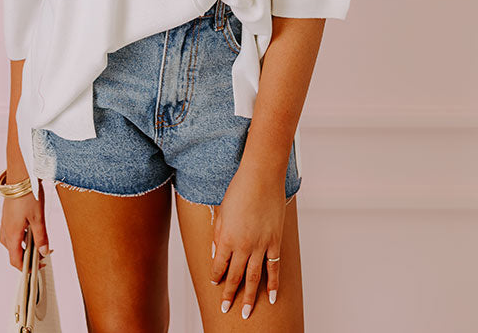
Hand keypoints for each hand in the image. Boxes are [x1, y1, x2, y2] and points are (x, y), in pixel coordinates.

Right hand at [0, 179, 52, 270]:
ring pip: (11, 241)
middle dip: (26, 257)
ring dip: (23, 246)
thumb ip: (41, 237)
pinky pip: (11, 231)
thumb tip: (43, 252)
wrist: (20, 176)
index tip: (37, 268)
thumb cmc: (28, 195)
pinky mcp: (7, 214)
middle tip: (41, 255)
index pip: (15, 260)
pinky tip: (30, 229)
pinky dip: (20, 235)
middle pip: (13, 252)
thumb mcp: (38, 218)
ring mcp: (5, 221)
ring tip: (37, 242)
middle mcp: (6, 230)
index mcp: (12, 234)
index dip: (25, 268)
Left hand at [209, 166, 287, 318]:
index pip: (219, 266)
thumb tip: (218, 253)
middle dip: (230, 294)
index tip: (215, 285)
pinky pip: (274, 268)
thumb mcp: (222, 212)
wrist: (261, 177)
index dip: (216, 277)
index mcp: (226, 237)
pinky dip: (273, 284)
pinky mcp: (275, 242)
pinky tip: (272, 297)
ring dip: (250, 296)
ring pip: (254, 278)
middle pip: (236, 276)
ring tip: (246, 313)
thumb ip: (219, 234)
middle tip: (226, 309)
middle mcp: (242, 245)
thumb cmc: (239, 190)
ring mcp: (260, 245)